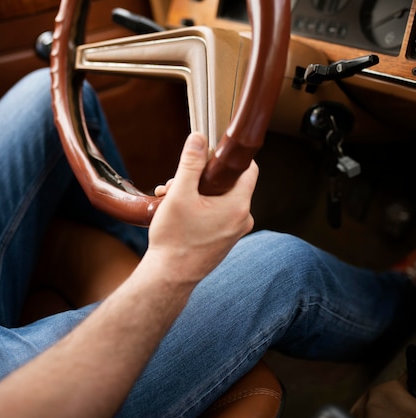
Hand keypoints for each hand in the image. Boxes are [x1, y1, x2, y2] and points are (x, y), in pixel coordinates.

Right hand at [147, 132, 257, 284]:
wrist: (169, 279)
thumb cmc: (174, 239)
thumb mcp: (179, 194)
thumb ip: (191, 163)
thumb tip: (198, 138)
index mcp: (238, 205)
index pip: (248, 168)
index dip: (230, 156)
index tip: (210, 153)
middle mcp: (242, 219)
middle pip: (228, 183)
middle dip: (201, 177)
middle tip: (176, 182)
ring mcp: (234, 231)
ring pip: (219, 198)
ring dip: (195, 193)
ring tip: (169, 198)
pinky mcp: (223, 240)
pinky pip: (215, 214)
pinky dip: (198, 208)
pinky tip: (175, 211)